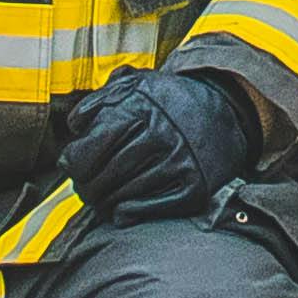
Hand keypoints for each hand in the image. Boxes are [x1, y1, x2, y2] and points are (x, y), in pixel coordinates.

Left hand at [61, 62, 269, 224]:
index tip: (73, 166)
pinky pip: (149, 209)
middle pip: (101, 180)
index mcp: (139, 110)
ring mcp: (177, 163)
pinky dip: (128, 213)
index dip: (73, 164)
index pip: (86, 153)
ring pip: (121, 197)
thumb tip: (76, 126)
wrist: (224, 111)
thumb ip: (99, 101)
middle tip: (86, 186)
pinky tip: (122, 208)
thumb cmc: (171, 101)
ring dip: (104, 202)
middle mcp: (159, 137)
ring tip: (103, 196)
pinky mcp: (192, 186)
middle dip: (86, 187)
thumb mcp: (134, 85)